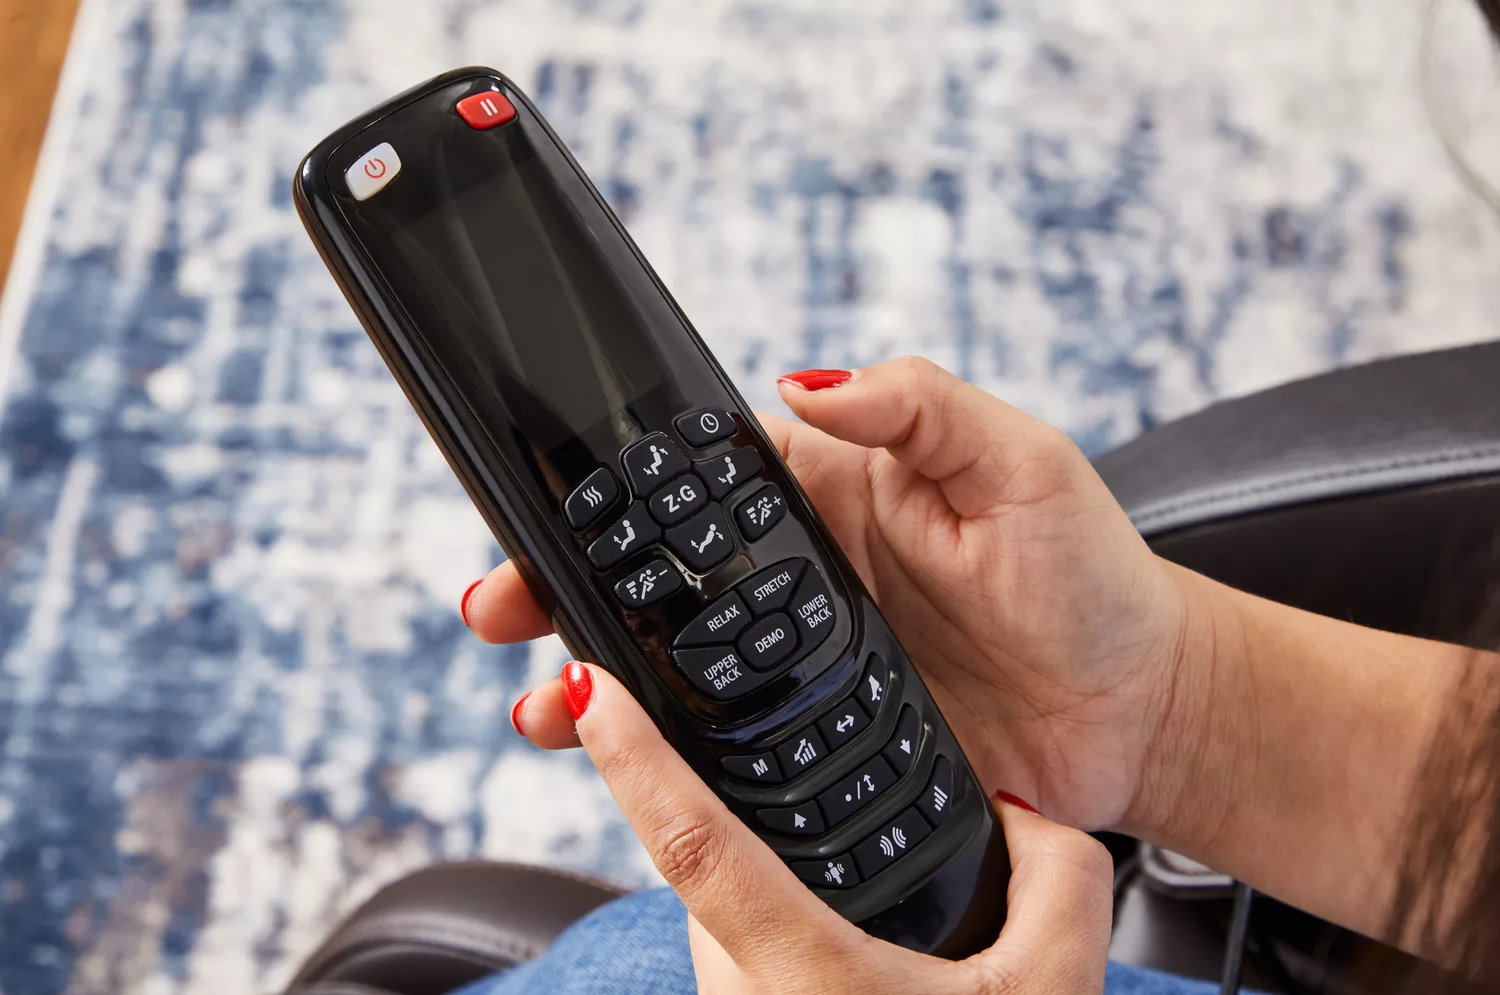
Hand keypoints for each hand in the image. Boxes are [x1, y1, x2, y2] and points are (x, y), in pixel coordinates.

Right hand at [467, 357, 1193, 830]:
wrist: (1138, 710)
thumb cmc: (1092, 575)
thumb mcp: (1020, 462)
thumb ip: (920, 407)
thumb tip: (812, 379)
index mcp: (833, 493)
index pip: (699, 480)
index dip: (615, 489)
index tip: (546, 505)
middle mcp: (800, 577)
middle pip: (659, 574)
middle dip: (567, 581)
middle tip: (501, 603)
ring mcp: (804, 664)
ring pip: (674, 664)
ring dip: (595, 673)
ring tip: (539, 700)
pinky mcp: (820, 741)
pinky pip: (724, 742)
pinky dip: (663, 751)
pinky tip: (623, 759)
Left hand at [519, 661, 1112, 993]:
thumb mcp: (1054, 989)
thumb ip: (1057, 877)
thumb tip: (1019, 813)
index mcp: (803, 973)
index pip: (691, 844)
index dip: (632, 756)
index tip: (587, 687)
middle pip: (709, 869)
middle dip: (752, 818)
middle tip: (826, 817)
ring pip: (723, 920)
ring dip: (774, 888)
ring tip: (862, 917)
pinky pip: (743, 960)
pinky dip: (783, 934)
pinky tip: (854, 954)